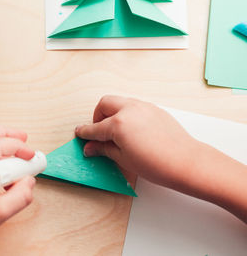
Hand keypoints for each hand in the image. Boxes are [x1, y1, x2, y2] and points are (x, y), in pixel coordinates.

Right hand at [75, 95, 198, 187]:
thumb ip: (103, 149)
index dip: (85, 133)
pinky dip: (127, 113)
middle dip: (98, 116)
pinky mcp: (154, 109)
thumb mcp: (123, 158)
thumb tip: (90, 147)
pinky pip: (134, 106)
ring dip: (112, 112)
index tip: (80, 134)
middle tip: (99, 132)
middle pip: (104, 104)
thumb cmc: (156, 164)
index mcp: (118, 123)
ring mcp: (143, 107)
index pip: (95, 128)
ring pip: (120, 101)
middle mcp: (129, 110)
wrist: (185, 162)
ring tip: (116, 131)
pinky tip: (131, 130)